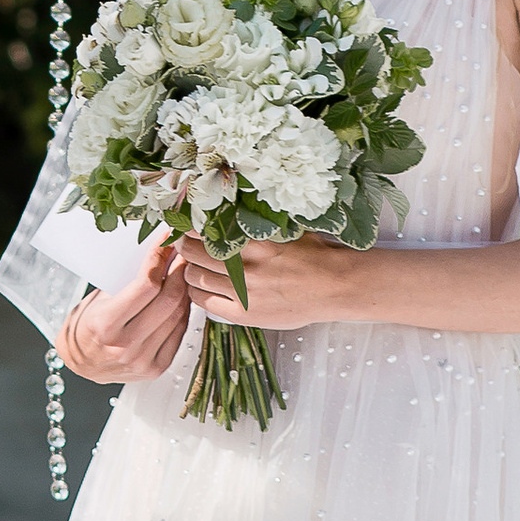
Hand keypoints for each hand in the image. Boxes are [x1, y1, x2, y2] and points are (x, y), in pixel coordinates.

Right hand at [56, 230, 188, 383]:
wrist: (83, 365)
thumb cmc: (86, 327)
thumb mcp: (97, 301)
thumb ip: (127, 283)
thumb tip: (160, 255)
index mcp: (104, 324)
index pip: (146, 285)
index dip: (160, 259)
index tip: (165, 242)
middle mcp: (124, 346)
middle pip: (168, 299)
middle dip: (178, 270)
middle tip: (181, 253)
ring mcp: (142, 360)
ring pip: (178, 315)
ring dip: (184, 289)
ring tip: (183, 271)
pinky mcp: (156, 368)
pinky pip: (179, 332)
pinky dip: (183, 311)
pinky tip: (181, 297)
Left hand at [177, 234, 372, 329]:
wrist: (335, 286)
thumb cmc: (315, 256)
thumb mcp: (286, 229)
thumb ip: (256, 221)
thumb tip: (227, 206)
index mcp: (256, 240)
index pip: (204, 230)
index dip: (189, 227)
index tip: (186, 224)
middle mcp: (247, 265)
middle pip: (193, 252)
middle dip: (184, 246)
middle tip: (184, 243)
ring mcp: (244, 291)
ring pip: (194, 277)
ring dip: (189, 269)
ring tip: (194, 265)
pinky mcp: (244, 314)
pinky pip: (204, 302)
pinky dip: (197, 293)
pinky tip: (202, 287)